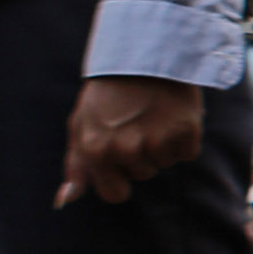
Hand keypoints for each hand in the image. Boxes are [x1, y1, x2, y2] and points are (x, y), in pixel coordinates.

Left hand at [55, 76, 204, 208]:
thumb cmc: (108, 93)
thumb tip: (65, 201)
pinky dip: (183, 138)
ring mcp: (157, 140)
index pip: (115, 194)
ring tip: (154, 115)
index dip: (119, 178)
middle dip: (141, 156)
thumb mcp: (81, 125)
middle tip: (136, 123)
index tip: (120, 156)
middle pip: (142, 175)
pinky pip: (187, 153)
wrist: (145, 52)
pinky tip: (172, 115)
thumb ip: (75, 166)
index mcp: (96, 150)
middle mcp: (126, 149)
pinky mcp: (185, 131)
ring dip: (163, 145)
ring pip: (165, 164)